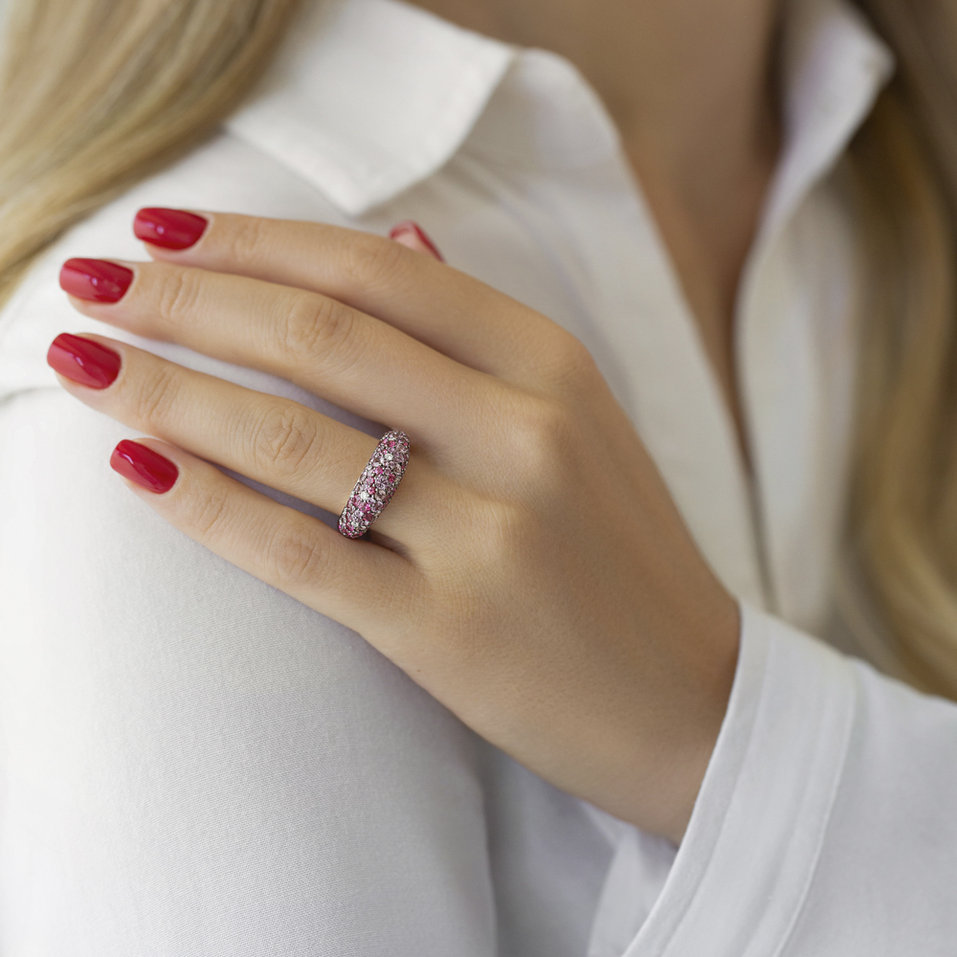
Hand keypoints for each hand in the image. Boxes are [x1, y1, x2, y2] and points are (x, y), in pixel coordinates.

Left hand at [47, 208, 739, 844]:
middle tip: (94, 282)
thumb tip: (397, 240)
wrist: (693, 698)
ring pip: (293, 438)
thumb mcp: (579, 419)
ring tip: (85, 363)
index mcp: (553, 366)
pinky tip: (137, 469)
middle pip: (319, 336)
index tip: (164, 228)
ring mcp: (489, 535)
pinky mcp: (449, 632)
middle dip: (186, 299)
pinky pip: (300, 553)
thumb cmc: (623, 554)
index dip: (253, 241)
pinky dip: (205, 506)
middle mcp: (523, 434)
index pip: (374, 271)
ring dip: (168, 391)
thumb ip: (482, 335)